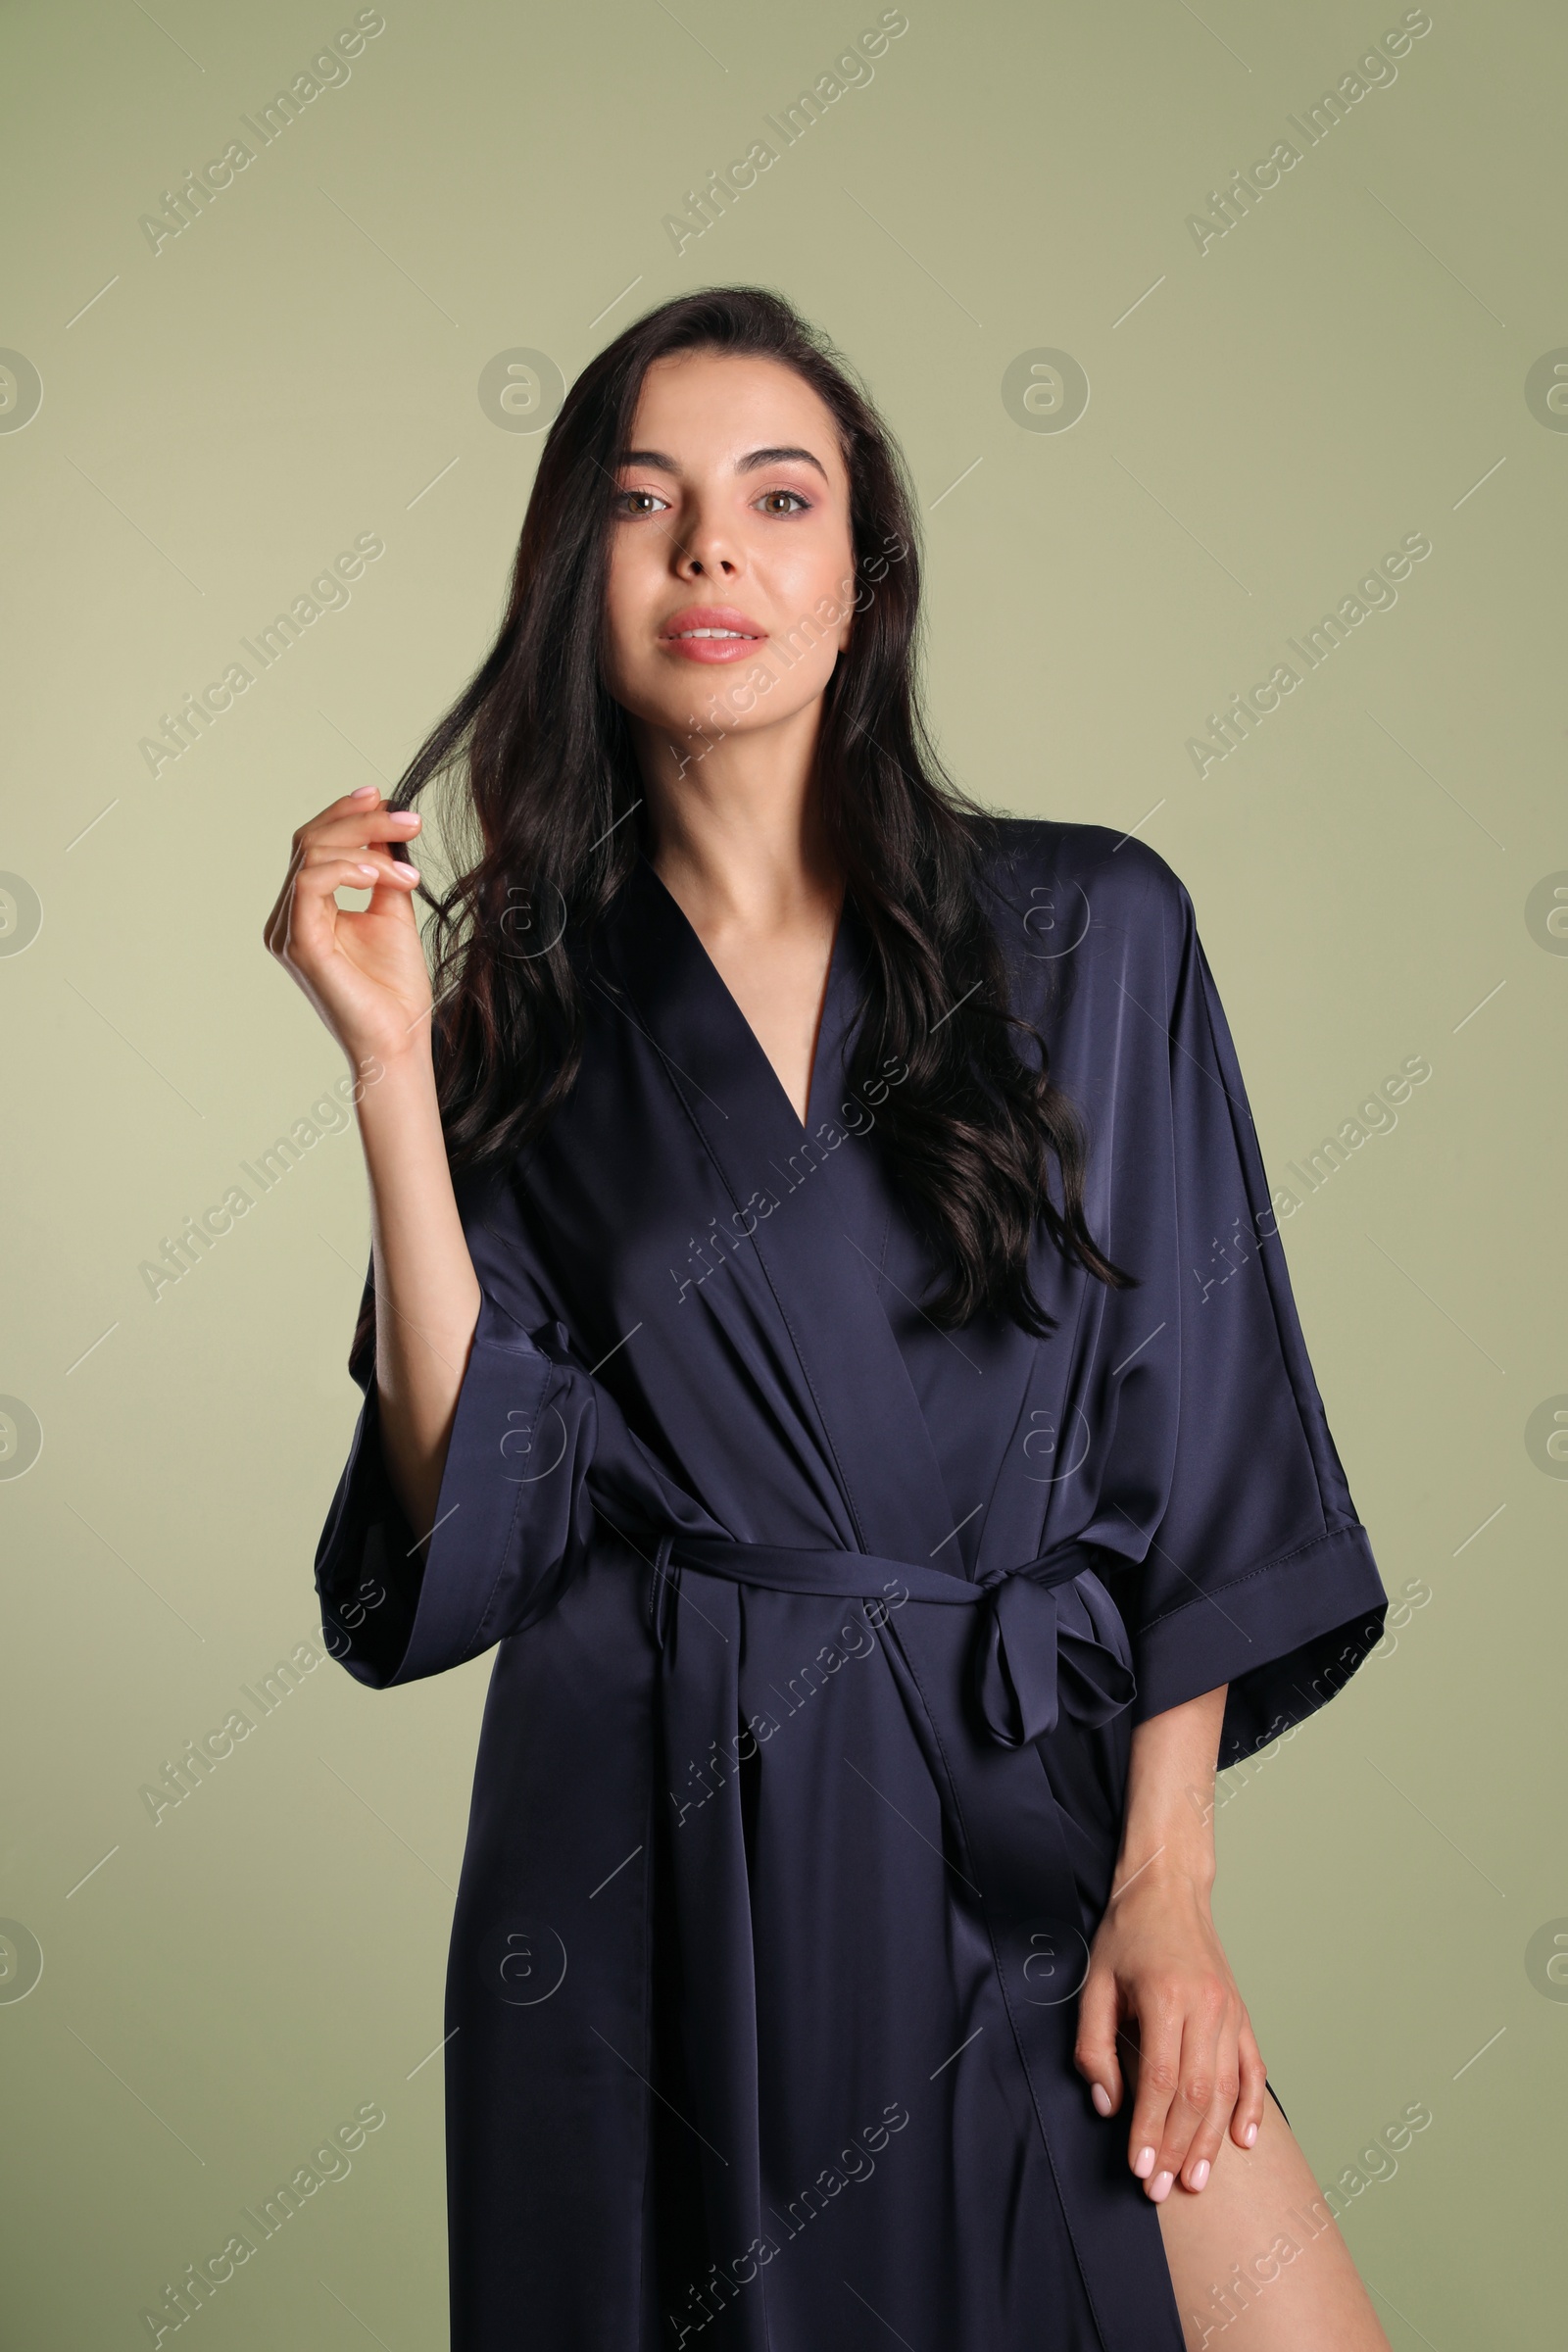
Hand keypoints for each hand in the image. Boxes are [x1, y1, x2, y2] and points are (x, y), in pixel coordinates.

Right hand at [264, 785, 430, 1071]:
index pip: (315, 845)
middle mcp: (287, 917)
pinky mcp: (298, 944)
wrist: (400, 1040)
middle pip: (310, 842)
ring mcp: (287, 930)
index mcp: (306, 909)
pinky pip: (310, 884)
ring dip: (365, 845)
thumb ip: (382, 870)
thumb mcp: (392, 912)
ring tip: (408, 861)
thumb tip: (385, 825)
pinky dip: (347, 869)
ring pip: (310, 855)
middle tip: (410, 821)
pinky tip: (380, 874)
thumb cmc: (396, 989)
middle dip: (362, 821)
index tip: (384, 795)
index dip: (345, 814)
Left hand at [1074, 1862, 1266, 2200]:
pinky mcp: (1241, 2013)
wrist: (1168, 1889)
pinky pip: (1252, 2067)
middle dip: (1179, 2147)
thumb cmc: (1125, 1935)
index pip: (1160, 2081)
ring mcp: (1229, 2009)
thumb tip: (1108, 2104)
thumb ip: (1093, 2045)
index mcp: (1165, 1996)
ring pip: (1226, 2088)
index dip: (1150, 2130)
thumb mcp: (1093, 1982)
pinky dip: (1251, 2107)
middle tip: (1163, 2189)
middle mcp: (1204, 2005)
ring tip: (1197, 2179)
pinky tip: (1243, 2141)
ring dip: (1212, 2139)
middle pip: (1197, 2093)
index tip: (1138, 2168)